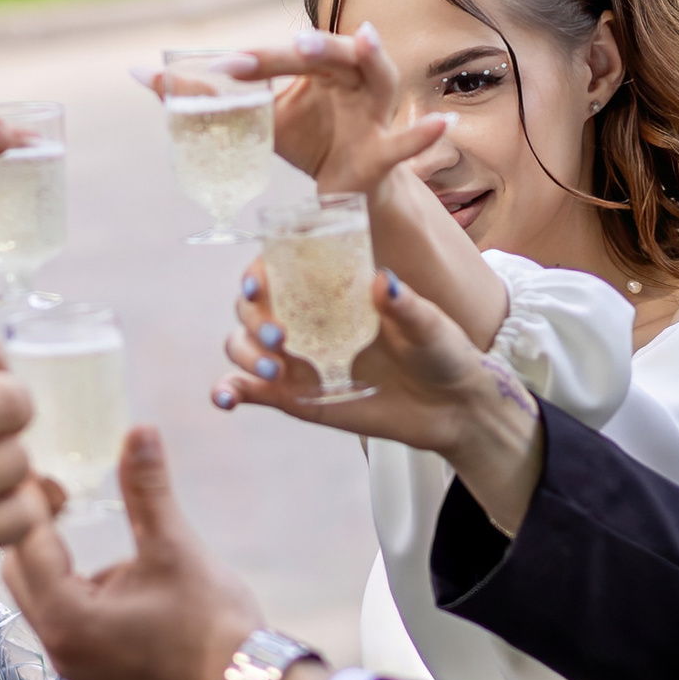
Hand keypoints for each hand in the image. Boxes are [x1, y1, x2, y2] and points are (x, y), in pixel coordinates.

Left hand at [3, 429, 265, 679]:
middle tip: (57, 491)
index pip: (25, 546)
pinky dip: (67, 587)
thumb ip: (147, 489)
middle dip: (31, 529)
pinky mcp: (93, 673)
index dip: (29, 502)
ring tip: (72, 520)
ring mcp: (75, 666)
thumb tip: (139, 432)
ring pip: (38, 599)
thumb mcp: (175, 547)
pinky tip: (100, 565)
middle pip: (19, 574)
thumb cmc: (213, 626)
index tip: (39, 469)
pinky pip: (62, 621)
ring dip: (49, 558)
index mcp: (69, 618)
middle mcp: (60, 648)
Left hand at [205, 26, 444, 198]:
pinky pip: (408, 142)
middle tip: (293, 44)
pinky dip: (425, 135)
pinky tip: (442, 127)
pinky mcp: (387, 150)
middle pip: (332, 53)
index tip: (221, 68)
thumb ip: (204, 98)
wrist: (345, 189)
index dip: (256, 61)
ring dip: (370, 56)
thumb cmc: (307, 140)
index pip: (284, 55)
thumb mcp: (255, 121)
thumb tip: (141, 73)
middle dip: (314, 46)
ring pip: (377, 76)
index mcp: (316, 67)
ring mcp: (373, 112)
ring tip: (365, 38)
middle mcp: (348, 79)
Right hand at [214, 267, 547, 529]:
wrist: (453, 408)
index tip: (259, 283)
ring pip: (243, 346)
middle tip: (279, 336)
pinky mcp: (297, 397)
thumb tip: (381, 281)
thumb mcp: (430, 324)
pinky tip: (225, 398)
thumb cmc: (442, 353)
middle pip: (251, 308)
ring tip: (274, 366)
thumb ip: (404, 306)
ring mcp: (298, 359)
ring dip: (244, 352)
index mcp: (333, 291)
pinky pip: (251, 391)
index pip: (280, 271)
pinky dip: (230, 391)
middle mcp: (307, 320)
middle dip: (252, 317)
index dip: (258, 273)